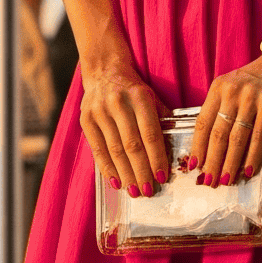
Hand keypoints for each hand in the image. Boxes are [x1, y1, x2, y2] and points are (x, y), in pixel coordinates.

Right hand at [77, 58, 169, 195]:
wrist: (104, 71)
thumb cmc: (133, 90)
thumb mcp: (151, 98)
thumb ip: (163, 121)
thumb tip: (175, 151)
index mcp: (140, 98)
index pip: (150, 133)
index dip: (157, 157)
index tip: (163, 177)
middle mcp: (118, 104)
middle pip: (132, 145)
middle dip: (142, 171)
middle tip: (149, 191)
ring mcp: (99, 112)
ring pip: (114, 150)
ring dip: (125, 174)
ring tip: (134, 191)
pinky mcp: (86, 120)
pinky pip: (97, 149)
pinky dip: (107, 168)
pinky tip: (116, 182)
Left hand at [191, 55, 261, 187]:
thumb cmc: (260, 79)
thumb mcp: (235, 87)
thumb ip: (222, 108)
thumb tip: (212, 145)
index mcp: (218, 88)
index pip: (203, 122)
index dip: (198, 146)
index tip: (194, 165)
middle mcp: (233, 92)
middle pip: (218, 133)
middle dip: (212, 161)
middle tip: (208, 181)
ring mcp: (252, 98)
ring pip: (236, 138)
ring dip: (230, 163)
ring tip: (225, 180)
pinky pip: (259, 136)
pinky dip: (253, 156)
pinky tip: (248, 171)